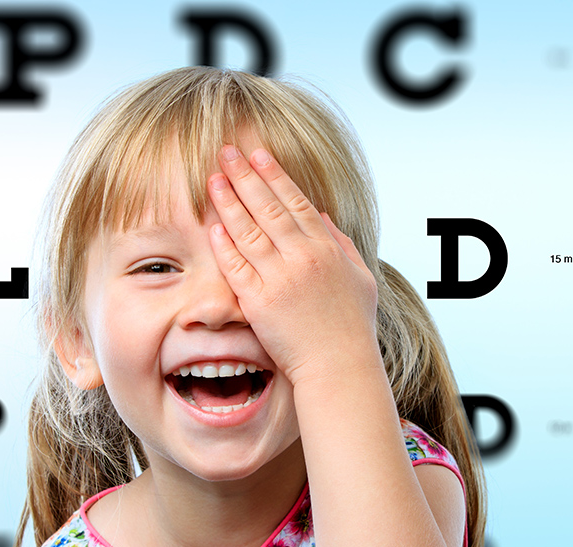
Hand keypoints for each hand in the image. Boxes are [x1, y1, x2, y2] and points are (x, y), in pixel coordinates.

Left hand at [207, 145, 381, 388]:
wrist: (339, 367)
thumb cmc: (352, 326)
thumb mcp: (360, 278)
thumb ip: (341, 243)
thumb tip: (322, 216)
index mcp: (326, 249)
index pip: (296, 201)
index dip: (274, 175)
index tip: (258, 154)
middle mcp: (302, 258)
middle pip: (268, 207)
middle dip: (245, 176)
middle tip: (226, 152)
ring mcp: (279, 279)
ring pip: (248, 231)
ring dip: (228, 202)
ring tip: (213, 179)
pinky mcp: (259, 303)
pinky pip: (236, 267)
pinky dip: (224, 245)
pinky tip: (212, 225)